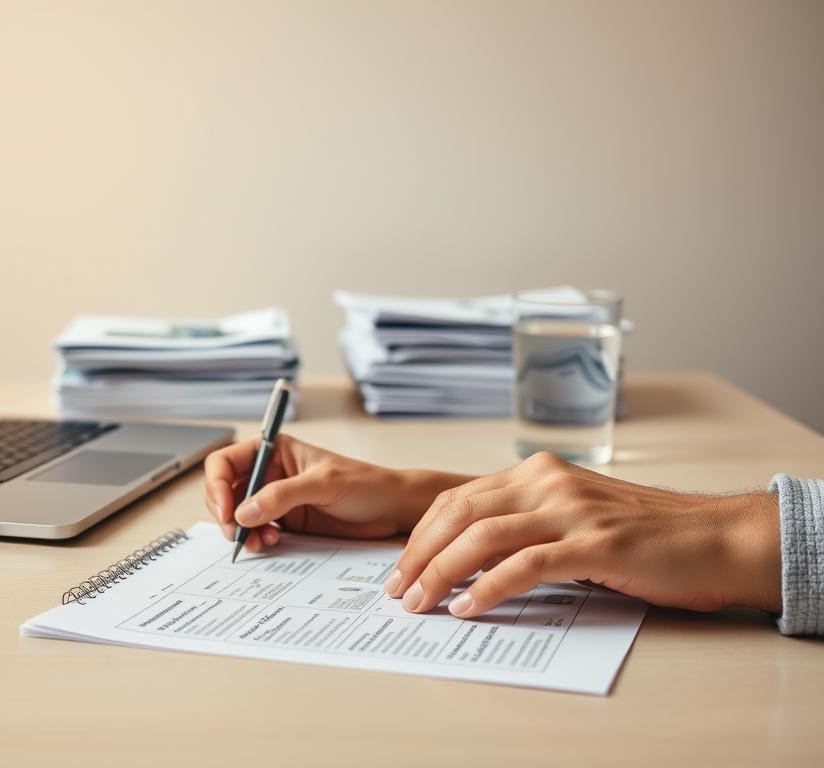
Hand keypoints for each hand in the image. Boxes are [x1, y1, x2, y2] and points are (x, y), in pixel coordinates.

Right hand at [203, 434, 469, 552]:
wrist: (393, 510)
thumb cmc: (366, 484)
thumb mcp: (323, 484)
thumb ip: (282, 496)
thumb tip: (242, 512)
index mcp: (275, 451)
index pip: (226, 462)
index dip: (217, 485)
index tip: (225, 510)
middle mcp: (270, 473)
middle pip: (225, 491)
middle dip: (226, 513)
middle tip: (238, 533)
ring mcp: (276, 500)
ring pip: (238, 515)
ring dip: (240, 531)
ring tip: (259, 542)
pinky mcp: (286, 522)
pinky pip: (256, 531)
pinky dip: (255, 540)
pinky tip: (268, 543)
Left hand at [385, 452, 781, 616]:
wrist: (717, 537)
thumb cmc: (646, 534)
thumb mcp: (575, 516)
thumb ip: (529, 524)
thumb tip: (473, 560)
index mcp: (538, 472)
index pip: (458, 497)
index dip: (422, 533)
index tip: (402, 566)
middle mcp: (548, 481)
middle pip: (459, 512)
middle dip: (419, 554)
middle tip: (398, 590)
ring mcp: (571, 509)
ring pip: (483, 535)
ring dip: (442, 572)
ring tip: (420, 603)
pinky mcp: (595, 542)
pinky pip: (526, 564)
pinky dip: (489, 587)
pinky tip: (469, 608)